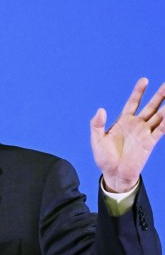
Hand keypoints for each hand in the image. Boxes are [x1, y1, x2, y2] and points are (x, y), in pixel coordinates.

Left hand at [91, 78, 164, 192]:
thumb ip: (97, 124)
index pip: (133, 103)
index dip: (138, 92)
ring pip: (159, 116)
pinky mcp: (150, 143)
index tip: (144, 80)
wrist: (113, 174)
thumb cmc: (104, 158)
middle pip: (150, 106)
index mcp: (123, 121)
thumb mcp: (97, 140)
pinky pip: (161, 130)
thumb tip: (101, 110)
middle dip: (159, 95)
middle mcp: (136, 125)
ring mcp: (144, 133)